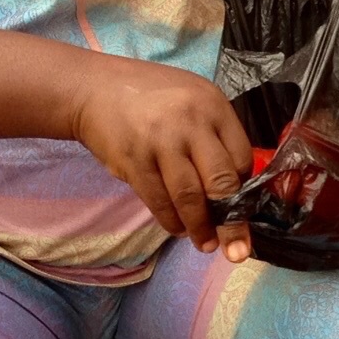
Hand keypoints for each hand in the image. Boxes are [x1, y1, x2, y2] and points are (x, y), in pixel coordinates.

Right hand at [70, 56, 256, 260]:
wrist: (94, 89)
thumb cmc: (152, 97)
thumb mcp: (193, 99)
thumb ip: (215, 134)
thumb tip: (235, 184)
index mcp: (213, 106)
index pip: (242, 158)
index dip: (243, 188)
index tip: (240, 207)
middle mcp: (190, 123)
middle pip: (221, 181)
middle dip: (232, 223)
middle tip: (237, 249)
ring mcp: (160, 142)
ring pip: (189, 197)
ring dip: (200, 228)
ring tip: (206, 244)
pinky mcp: (134, 160)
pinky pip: (159, 201)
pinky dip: (171, 221)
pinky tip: (178, 229)